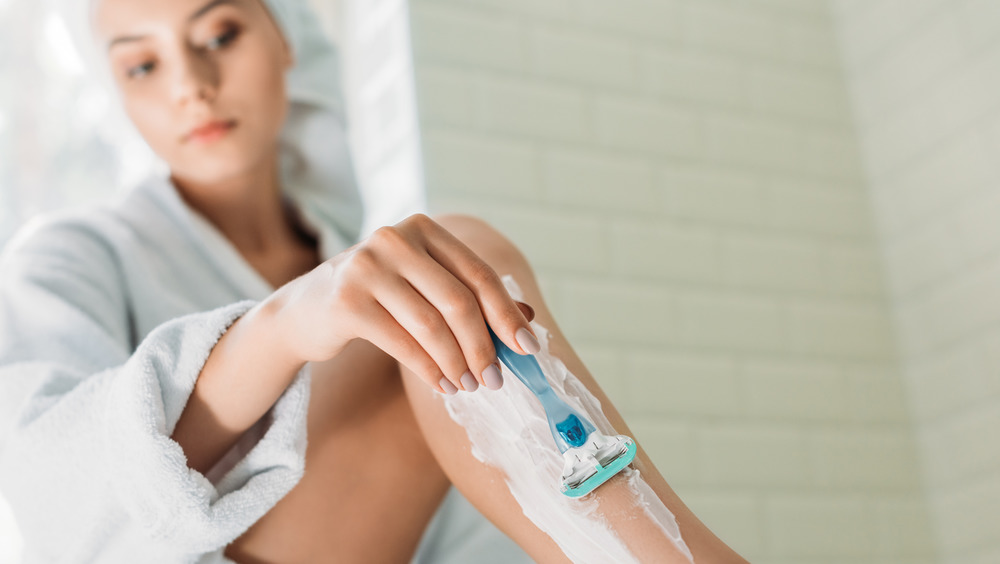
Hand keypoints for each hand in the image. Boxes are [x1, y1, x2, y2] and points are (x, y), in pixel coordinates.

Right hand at [268, 213, 539, 393]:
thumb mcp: (424, 288)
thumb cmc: (378, 299)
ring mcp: (366, 267)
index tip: (528, 348)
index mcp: (423, 229)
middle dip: (483, 346)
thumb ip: (472, 297)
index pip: (477, 273)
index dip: (506, 313)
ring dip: (457, 363)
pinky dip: (429, 370)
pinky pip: (402, 343)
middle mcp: (394, 239)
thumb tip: (527, 319)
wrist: (306, 311)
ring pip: (431, 325)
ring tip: (469, 386)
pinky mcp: (347, 302)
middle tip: (495, 379)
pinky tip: (442, 385)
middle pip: (458, 300)